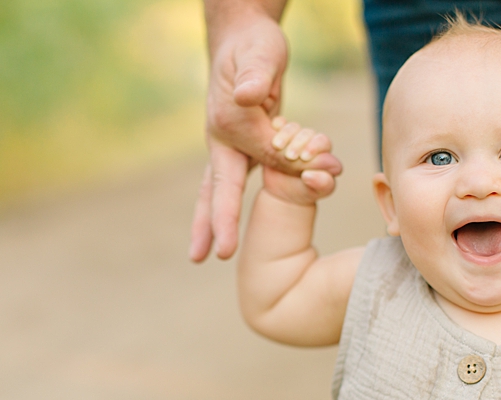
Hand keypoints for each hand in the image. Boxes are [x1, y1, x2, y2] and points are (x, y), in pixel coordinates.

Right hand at [190, 15, 340, 261]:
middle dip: (213, 222)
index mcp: (227, 121)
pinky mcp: (246, 150)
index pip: (258, 154)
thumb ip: (255, 75)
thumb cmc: (252, 47)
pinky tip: (228, 235)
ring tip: (200, 256)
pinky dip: (235, 209)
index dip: (277, 173)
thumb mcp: (259, 54)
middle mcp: (223, 140)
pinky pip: (246, 181)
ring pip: (220, 191)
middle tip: (207, 256)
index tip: (301, 182)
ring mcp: (232, 148)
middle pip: (215, 187)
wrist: (244, 43)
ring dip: (213, 223)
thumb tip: (249, 97)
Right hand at [262, 117, 337, 203]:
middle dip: (298, 143)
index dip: (314, 147)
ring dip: (285, 135)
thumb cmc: (304, 192)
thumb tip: (312, 174)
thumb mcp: (315, 192)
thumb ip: (321, 183)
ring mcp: (294, 138)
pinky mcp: (279, 136)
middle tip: (290, 156)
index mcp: (324, 153)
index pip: (322, 142)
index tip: (304, 157)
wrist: (282, 193)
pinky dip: (275, 126)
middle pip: (307, 133)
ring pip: (292, 127)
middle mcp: (311, 142)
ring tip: (277, 147)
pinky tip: (272, 137)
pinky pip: (278, 124)